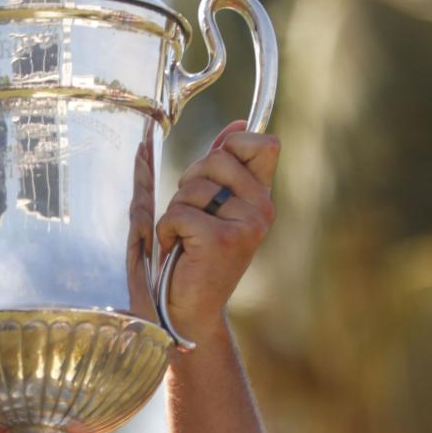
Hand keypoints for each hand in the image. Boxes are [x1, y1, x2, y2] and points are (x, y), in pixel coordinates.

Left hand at [155, 122, 279, 344]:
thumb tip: (238, 123)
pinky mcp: (221, 241)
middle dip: (189, 182)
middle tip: (192, 217)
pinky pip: (178, 212)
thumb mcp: (212, 205)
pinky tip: (179, 251)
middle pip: (215, 159)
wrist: (189, 310)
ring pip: (192, 187)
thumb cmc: (194, 256)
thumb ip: (224, 165)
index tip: (214, 172)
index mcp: (261, 197)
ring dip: (175, 211)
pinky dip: (167, 231)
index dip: (231, 146)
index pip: (264, 144)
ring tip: (186, 239)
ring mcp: (246, 226)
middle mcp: (262, 209)